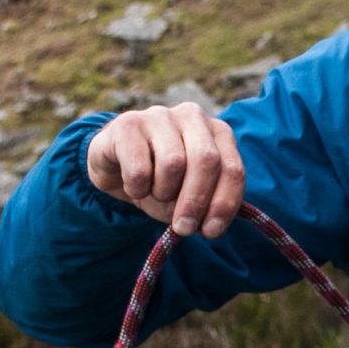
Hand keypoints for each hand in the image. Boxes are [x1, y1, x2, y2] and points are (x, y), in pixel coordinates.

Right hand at [85, 102, 245, 238]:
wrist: (116, 169)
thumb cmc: (160, 182)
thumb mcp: (188, 199)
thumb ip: (206, 210)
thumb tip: (212, 227)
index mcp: (218, 132)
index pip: (232, 169)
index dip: (224, 203)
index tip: (211, 231)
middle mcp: (193, 117)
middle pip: (207, 160)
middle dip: (196, 201)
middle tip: (184, 228)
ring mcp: (160, 116)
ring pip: (173, 163)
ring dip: (163, 192)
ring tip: (154, 193)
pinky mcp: (128, 124)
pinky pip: (139, 168)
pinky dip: (137, 188)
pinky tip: (134, 186)